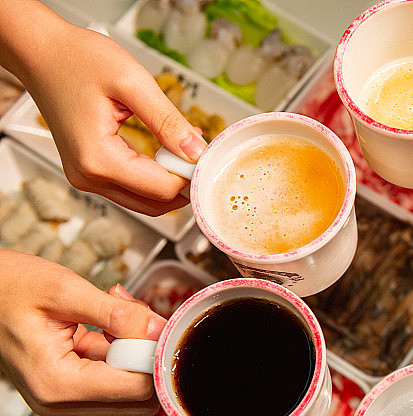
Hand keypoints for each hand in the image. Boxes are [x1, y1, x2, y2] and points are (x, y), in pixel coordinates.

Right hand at [0, 0, 205, 215]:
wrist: (42, 53)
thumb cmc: (78, 59)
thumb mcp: (132, 82)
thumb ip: (168, 122)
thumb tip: (197, 152)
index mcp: (98, 159)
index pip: (162, 189)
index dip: (191, 175)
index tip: (207, 152)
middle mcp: (89, 177)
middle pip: (156, 203)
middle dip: (183, 181)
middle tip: (199, 149)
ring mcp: (87, 178)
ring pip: (145, 201)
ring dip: (171, 180)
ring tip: (183, 145)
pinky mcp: (90, 172)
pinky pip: (132, 188)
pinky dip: (155, 175)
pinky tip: (167, 149)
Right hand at [0, 248, 165, 415]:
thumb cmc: (7, 286)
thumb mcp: (67, 291)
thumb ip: (119, 315)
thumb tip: (159, 330)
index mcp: (56, 383)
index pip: (136, 388)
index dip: (153, 355)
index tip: (153, 324)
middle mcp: (58, 399)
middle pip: (137, 395)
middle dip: (143, 353)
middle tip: (132, 315)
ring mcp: (62, 395)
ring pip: (128, 385)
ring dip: (130, 348)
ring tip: (112, 310)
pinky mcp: (66, 384)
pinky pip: (110, 373)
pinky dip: (117, 347)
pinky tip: (104, 320)